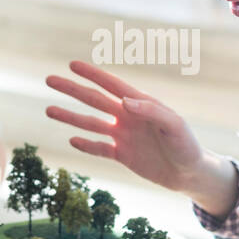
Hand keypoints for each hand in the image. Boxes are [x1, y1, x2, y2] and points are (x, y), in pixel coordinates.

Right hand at [45, 60, 205, 192]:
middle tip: (50, 79)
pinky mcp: (122, 155)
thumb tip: (124, 101)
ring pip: (91, 123)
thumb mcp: (174, 126)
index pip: (112, 85)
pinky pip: (100, 148)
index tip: (72, 64)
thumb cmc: (187, 145)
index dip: (92, 74)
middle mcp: (128, 116)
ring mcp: (123, 135)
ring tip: (49, 110)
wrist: (190, 174)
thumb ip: (151, 111)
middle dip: (72, 90)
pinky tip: (72, 139)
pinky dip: (86, 145)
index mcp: (141, 104)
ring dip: (70, 117)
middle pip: (94, 100)